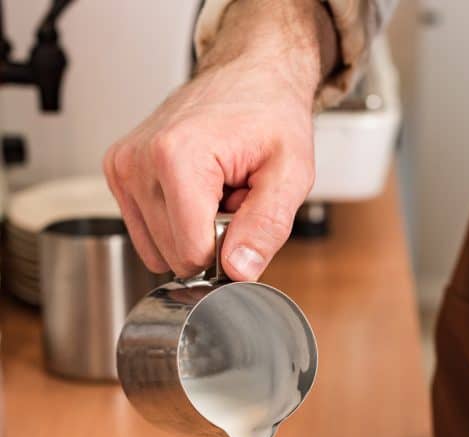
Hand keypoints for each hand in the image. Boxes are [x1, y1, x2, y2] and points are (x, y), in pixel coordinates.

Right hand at [104, 0, 335, 279]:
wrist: (250, 73)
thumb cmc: (270, 114)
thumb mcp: (291, 173)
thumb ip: (268, 227)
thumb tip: (238, 271)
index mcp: (177, 156)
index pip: (193, 254)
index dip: (228, 250)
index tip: (244, 212)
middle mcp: (140, 161)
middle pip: (175, 256)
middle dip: (210, 239)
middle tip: (232, 197)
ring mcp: (124, 167)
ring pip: (159, 250)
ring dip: (193, 232)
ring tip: (215, 191)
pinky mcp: (118, 173)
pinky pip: (147, 235)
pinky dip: (175, 221)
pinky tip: (195, 190)